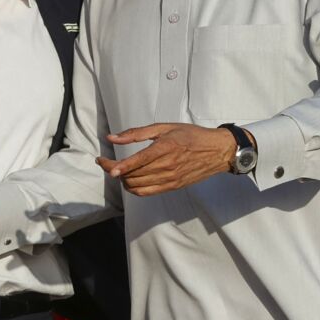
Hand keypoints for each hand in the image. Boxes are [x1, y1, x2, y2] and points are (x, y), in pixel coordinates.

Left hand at [97, 123, 236, 195]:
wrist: (216, 151)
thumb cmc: (191, 135)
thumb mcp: (164, 127)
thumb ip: (137, 133)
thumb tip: (113, 138)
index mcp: (164, 148)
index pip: (135, 161)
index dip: (116, 165)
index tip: (102, 163)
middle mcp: (166, 166)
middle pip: (132, 175)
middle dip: (114, 170)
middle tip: (107, 163)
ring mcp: (170, 179)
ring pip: (137, 186)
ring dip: (123, 179)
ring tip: (119, 170)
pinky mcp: (172, 187)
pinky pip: (147, 192)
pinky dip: (134, 188)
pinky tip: (131, 179)